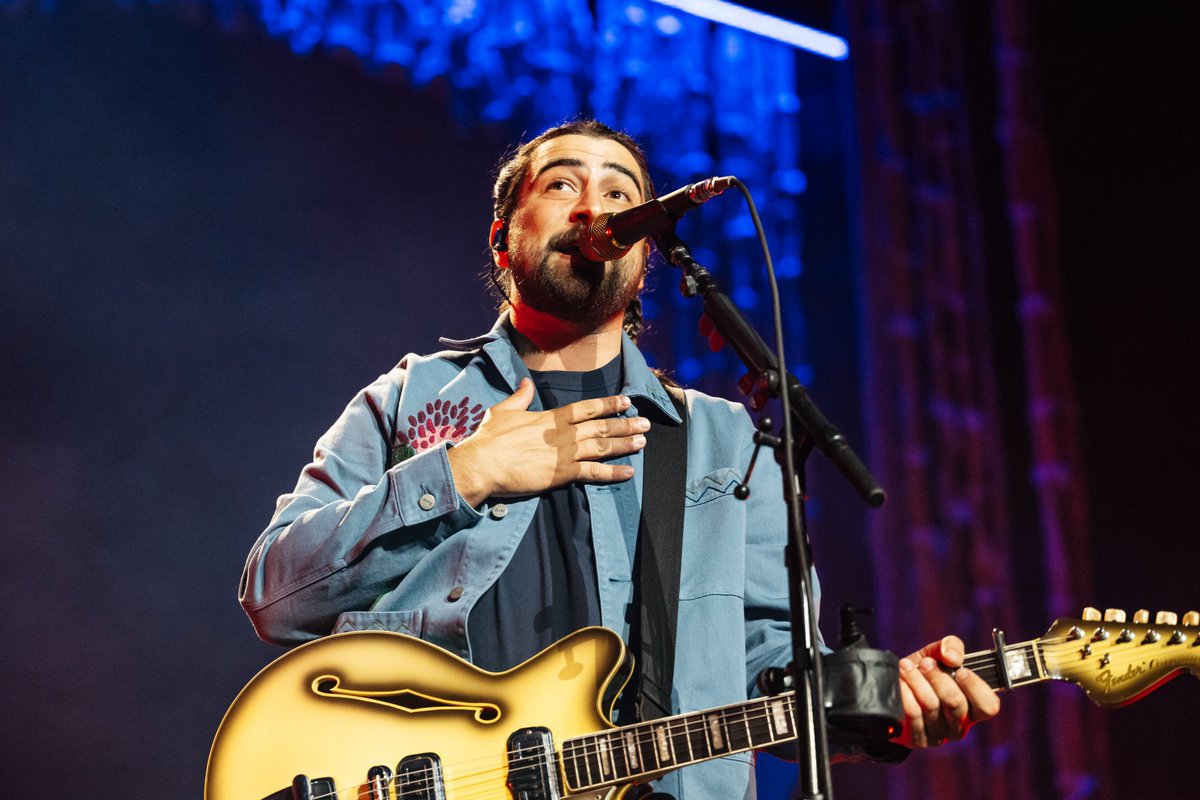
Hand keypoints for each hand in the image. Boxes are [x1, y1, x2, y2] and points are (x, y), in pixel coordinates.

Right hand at [447, 378, 648, 506]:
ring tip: (642, 441)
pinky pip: (593, 473)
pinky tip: (628, 472)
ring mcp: (565, 454)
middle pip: (600, 426)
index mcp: (550, 418)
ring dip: (624, 443)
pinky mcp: (562, 474)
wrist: (483, 464)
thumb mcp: (503, 411)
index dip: (607, 405)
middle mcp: (563, 434)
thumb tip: (526, 384)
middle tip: (644, 423)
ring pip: (602, 446)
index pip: (586, 408)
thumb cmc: (490, 439)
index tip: (625, 402)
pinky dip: (613, 473)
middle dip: (624, 424)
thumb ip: (520, 398)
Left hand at [893, 635, 999, 748]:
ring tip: (906, 667)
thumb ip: (951, 647)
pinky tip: (901, 683)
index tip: (960, 670)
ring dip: (917, 681)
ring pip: (932, 707)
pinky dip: (905, 694)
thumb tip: (953, 658)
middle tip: (925, 663)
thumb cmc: (923, 671)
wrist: (895, 687)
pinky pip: (914, 716)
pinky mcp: (919, 739)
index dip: (975, 687)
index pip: (988, 706)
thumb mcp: (937, 653)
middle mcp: (960, 724)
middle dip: (938, 677)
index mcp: (973, 706)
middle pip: (956, 704)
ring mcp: (940, 735)